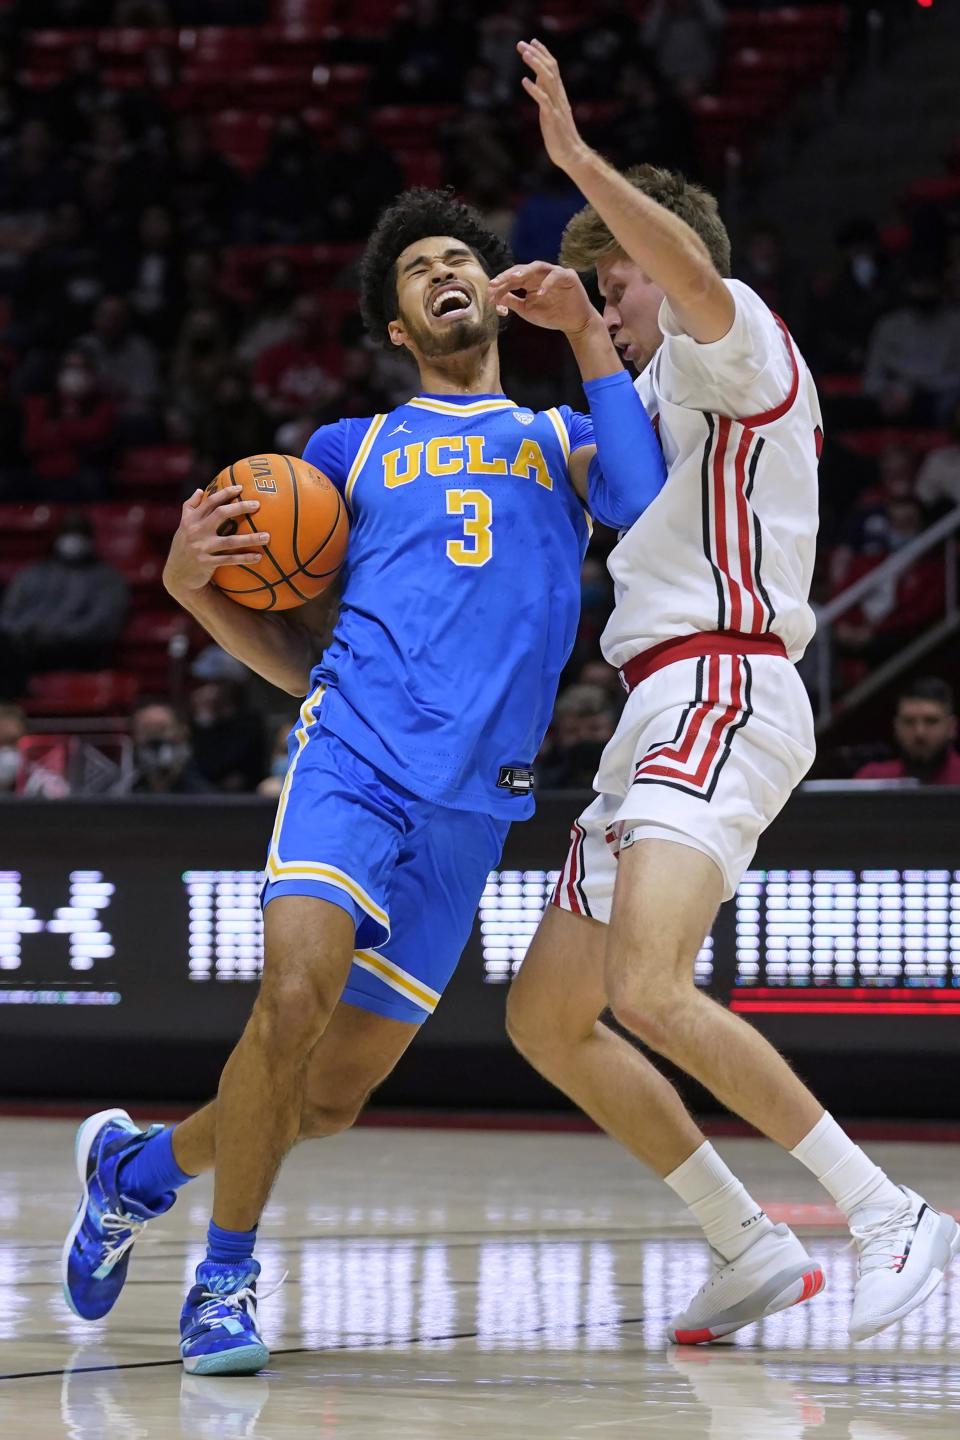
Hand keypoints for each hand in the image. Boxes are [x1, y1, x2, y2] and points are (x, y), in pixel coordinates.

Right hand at [163, 484, 268, 596]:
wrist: (177, 576)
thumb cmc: (183, 547)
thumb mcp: (183, 527)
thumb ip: (189, 507)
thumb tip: (200, 490)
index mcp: (190, 520)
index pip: (209, 502)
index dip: (225, 493)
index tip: (241, 487)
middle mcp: (194, 532)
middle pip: (220, 514)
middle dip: (240, 507)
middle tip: (257, 505)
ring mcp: (200, 548)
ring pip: (230, 541)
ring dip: (250, 538)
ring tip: (267, 536)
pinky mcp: (206, 563)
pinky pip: (229, 560)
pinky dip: (244, 558)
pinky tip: (259, 557)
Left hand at [488, 262, 598, 335]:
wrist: (574, 323)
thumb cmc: (552, 315)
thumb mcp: (526, 310)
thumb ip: (512, 301)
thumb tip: (494, 296)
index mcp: (530, 281)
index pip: (513, 279)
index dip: (501, 285)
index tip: (490, 293)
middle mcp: (541, 274)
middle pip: (522, 269)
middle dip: (508, 276)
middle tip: (496, 283)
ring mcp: (555, 273)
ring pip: (538, 266)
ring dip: (525, 271)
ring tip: (514, 278)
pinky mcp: (568, 276)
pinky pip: (556, 276)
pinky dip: (547, 284)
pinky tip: (539, 294)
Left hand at [517, 38, 588, 174]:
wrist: (571, 154)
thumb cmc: (560, 135)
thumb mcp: (551, 111)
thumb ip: (545, 94)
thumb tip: (536, 80)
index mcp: (559, 94)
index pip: (553, 67)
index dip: (543, 53)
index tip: (533, 41)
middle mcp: (559, 96)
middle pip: (549, 69)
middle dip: (536, 54)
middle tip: (521, 43)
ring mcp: (556, 106)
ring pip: (547, 80)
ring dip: (536, 66)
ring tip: (525, 54)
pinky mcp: (552, 118)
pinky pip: (543, 100)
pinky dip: (534, 90)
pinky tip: (524, 81)